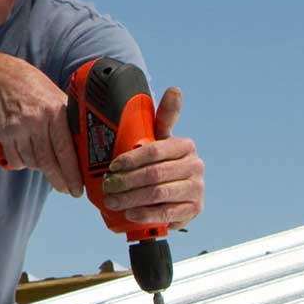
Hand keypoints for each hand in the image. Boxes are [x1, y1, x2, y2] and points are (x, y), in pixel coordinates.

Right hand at [0, 56, 82, 195]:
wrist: (2, 80)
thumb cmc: (33, 88)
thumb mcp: (57, 98)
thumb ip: (68, 121)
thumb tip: (82, 147)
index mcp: (55, 112)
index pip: (65, 149)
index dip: (72, 173)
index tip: (77, 187)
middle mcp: (36, 121)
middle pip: (48, 162)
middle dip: (59, 180)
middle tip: (66, 190)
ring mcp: (19, 129)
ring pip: (32, 163)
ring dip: (41, 168)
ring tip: (45, 163)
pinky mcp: (5, 135)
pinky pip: (16, 160)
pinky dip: (23, 163)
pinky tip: (27, 155)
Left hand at [100, 87, 204, 228]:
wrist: (175, 194)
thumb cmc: (161, 164)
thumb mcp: (160, 141)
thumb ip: (163, 117)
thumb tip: (175, 89)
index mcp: (186, 146)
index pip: (154, 150)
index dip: (130, 159)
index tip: (112, 166)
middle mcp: (196, 166)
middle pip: (154, 174)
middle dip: (125, 181)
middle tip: (107, 186)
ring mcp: (196, 189)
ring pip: (157, 194)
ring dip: (130, 199)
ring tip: (112, 201)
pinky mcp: (193, 210)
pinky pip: (166, 214)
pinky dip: (145, 214)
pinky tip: (130, 214)